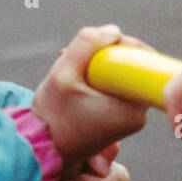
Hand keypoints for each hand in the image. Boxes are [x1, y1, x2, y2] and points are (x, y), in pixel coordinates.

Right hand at [31, 25, 148, 165]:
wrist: (40, 150)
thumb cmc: (51, 117)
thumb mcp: (63, 73)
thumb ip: (86, 44)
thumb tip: (113, 30)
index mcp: (133, 109)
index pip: (142, 60)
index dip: (120, 44)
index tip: (95, 43)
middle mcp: (137, 116)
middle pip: (130, 67)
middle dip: (101, 55)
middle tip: (71, 54)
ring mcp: (128, 119)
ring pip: (118, 76)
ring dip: (93, 66)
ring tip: (65, 65)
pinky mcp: (117, 120)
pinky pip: (112, 88)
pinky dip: (93, 79)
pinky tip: (70, 79)